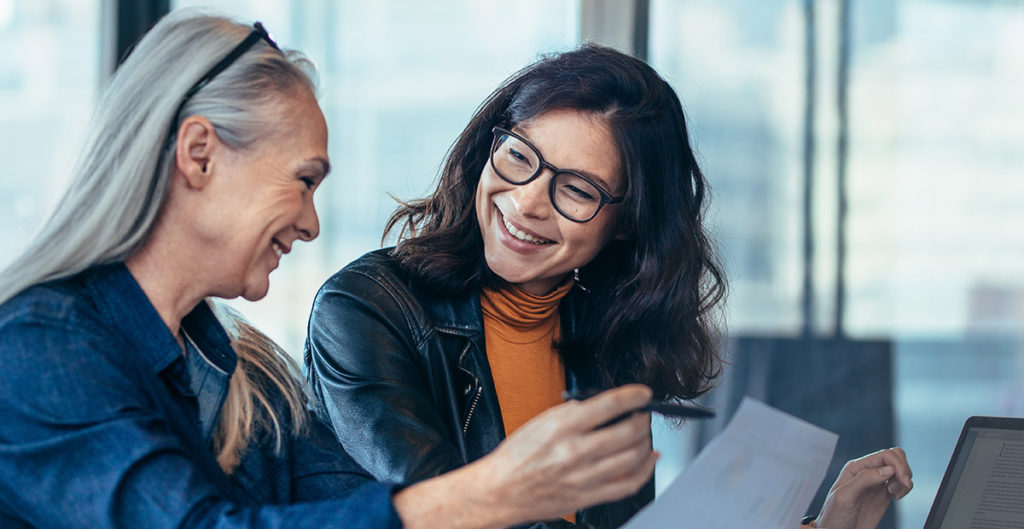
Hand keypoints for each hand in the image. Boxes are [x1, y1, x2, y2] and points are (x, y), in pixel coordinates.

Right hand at [394, 384, 657, 528]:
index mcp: (563, 426)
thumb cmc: (517, 456)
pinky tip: (648, 460)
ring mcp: (584, 476)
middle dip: (643, 420)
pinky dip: (644, 471)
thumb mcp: (542, 421)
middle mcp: (576, 451)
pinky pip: (628, 485)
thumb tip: (601, 407)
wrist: (501, 490)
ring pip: (632, 458)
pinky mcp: (588, 496)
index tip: (643, 394)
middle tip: (643, 416)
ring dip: (645, 443)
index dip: (634, 397)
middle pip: (628, 432)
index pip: (610, 405)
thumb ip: (573, 413)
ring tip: (644, 435)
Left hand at [815, 447, 912, 528]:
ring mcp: (876, 484)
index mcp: (856, 468)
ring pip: (899, 469)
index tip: (904, 481)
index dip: (898, 465)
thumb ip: (864, 480)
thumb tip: (888, 469)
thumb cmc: (834, 516)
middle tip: (902, 486)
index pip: (884, 455)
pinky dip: (905, 488)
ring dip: (904, 480)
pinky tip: (896, 497)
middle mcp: (867, 472)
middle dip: (904, 470)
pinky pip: (900, 484)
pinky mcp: (884, 496)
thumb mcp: (845, 497)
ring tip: (895, 494)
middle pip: (894, 458)